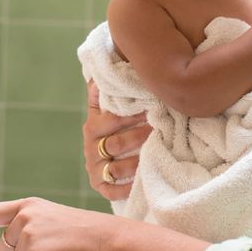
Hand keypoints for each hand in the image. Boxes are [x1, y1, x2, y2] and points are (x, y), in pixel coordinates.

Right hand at [83, 80, 150, 199]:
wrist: (105, 156)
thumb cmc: (114, 125)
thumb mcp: (108, 106)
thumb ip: (108, 88)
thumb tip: (111, 60)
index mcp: (94, 124)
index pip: (111, 119)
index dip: (131, 115)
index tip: (151, 109)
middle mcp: (91, 146)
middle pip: (115, 144)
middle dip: (139, 137)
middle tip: (160, 131)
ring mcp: (95, 168)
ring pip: (116, 168)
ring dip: (138, 162)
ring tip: (156, 155)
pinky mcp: (100, 186)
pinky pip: (112, 190)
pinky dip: (127, 188)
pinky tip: (144, 180)